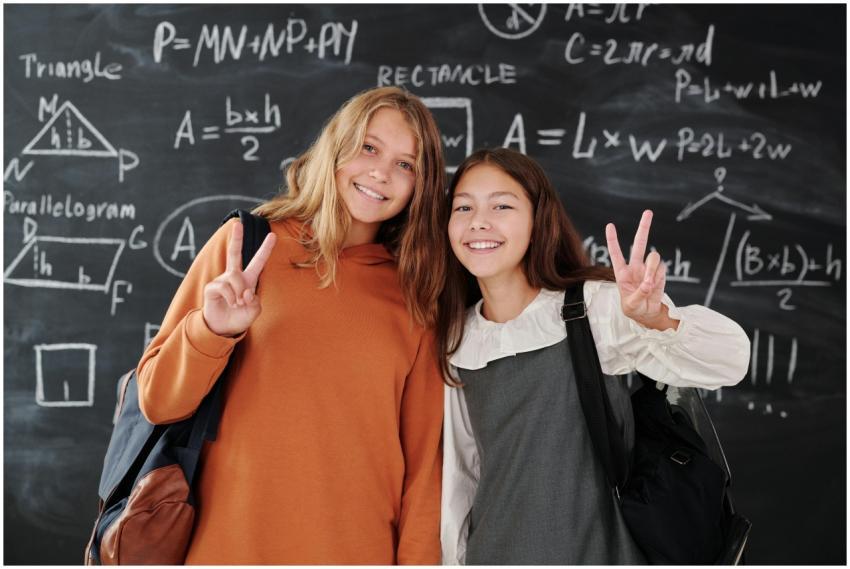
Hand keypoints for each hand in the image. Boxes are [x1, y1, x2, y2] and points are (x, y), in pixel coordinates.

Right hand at [202, 221, 276, 336]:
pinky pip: (224, 287)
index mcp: (248, 279)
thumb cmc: (239, 317)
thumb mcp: (253, 312)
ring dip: (240, 293)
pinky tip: (231, 303)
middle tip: (238, 224)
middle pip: (234, 253)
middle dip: (236, 239)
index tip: (273, 235)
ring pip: (235, 277)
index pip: (258, 262)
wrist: (223, 329)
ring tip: (238, 303)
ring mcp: (222, 280)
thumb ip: (255, 302)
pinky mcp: (212, 287)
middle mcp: (235, 276)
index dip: (265, 249)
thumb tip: (246, 292)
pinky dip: (231, 297)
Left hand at [605, 210, 673, 329]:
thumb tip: (649, 283)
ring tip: (648, 284)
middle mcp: (635, 266)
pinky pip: (662, 269)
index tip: (610, 225)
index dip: (613, 239)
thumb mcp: (631, 304)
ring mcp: (648, 268)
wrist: (647, 314)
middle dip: (644, 227)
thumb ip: (640, 293)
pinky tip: (654, 287)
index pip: (616, 253)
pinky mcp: (660, 273)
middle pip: (639, 243)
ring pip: (654, 257)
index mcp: (622, 272)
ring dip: (652, 269)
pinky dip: (659, 278)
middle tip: (648, 212)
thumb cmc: (634, 308)